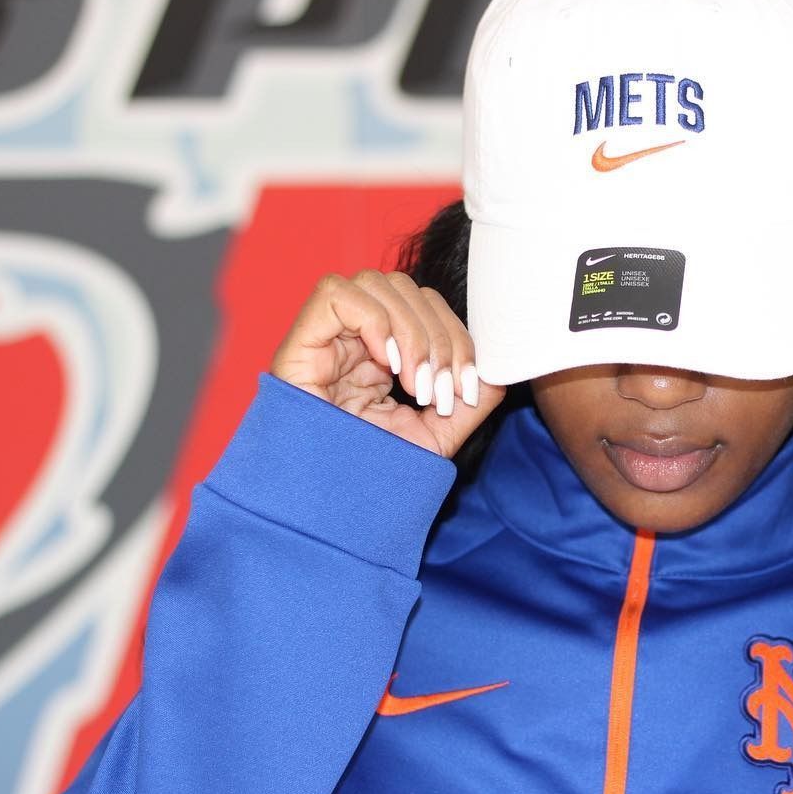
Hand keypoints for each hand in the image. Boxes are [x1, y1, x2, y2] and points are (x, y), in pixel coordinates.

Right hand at [269, 270, 506, 458]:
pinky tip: (386, 364)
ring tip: (413, 384)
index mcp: (381, 355)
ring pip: (376, 283)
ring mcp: (324, 338)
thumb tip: (494, 374)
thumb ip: (468, 406)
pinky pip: (336, 295)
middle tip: (439, 390)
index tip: (463, 389)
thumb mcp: (434, 439)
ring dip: (411, 331)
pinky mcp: (298, 343)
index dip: (456, 338)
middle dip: (438, 337)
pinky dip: (374, 321)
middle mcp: (352, 339)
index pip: (427, 309)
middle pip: (407, 289)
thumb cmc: (371, 478)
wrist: (327, 511)